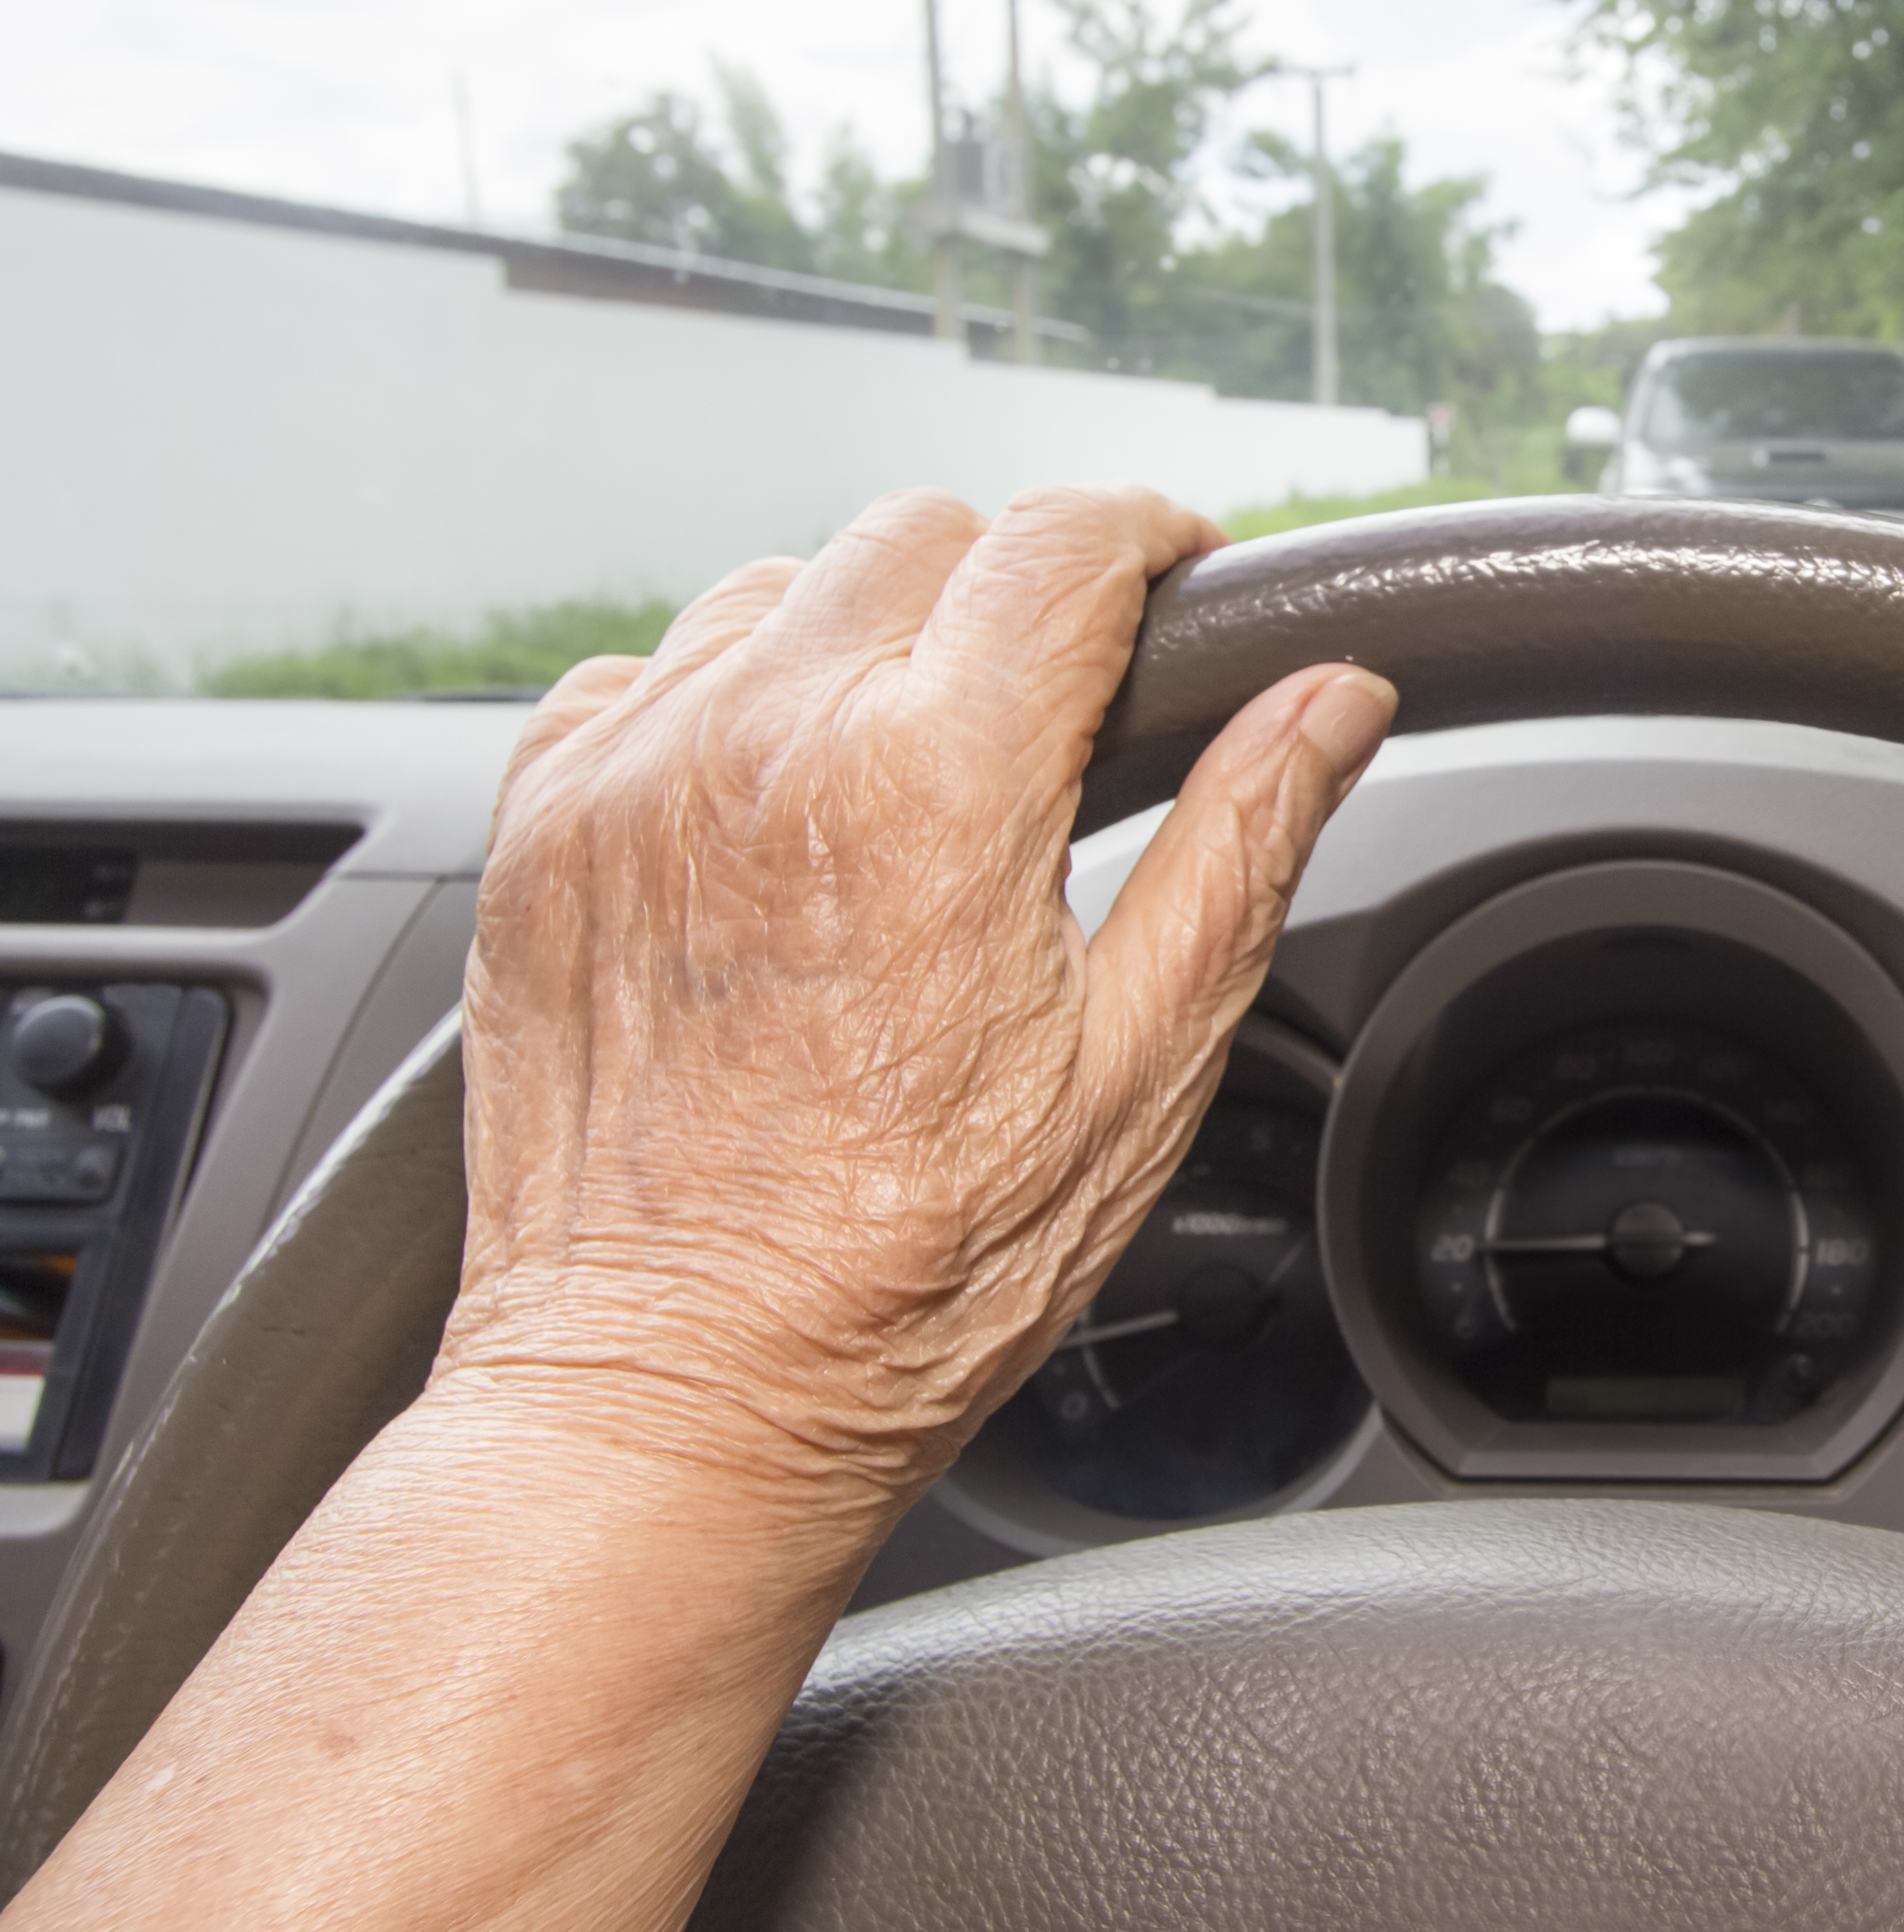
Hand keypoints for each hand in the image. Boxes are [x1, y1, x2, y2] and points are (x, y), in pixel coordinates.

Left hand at [434, 486, 1395, 1508]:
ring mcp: (633, 777)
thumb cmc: (912, 1273)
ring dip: (870, 637)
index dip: (1154, 538)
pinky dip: (727, 703)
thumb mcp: (1141, 1063)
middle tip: (1068, 709)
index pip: (1066, 542)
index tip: (1182, 578)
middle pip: (925, 535)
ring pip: (781, 586)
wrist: (675, 1395)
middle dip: (1018, 589)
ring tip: (918, 773)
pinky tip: (782, 817)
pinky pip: (645, 673)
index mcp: (937, 787)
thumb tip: (1334, 702)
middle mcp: (767, 743)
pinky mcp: (541, 828)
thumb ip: (1243, 842)